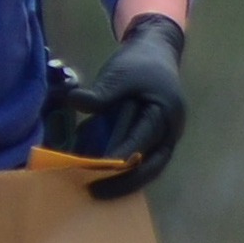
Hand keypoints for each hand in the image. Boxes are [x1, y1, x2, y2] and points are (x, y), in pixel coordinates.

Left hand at [72, 11, 187, 197]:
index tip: (94, 168)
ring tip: (96, 190)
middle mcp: (170, 131)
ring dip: (124, 181)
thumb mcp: (120, 73)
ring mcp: (165, 137)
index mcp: (165, 114)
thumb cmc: (140, 61)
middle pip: (152, 166)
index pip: (142, 141)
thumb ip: (101, 94)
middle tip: (94, 192)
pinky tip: (100, 172)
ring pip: (148, 168)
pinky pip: (141, 160)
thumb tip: (73, 103)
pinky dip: (123, 169)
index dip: (119, 157)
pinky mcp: (154, 138)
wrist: (156, 49)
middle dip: (124, 183)